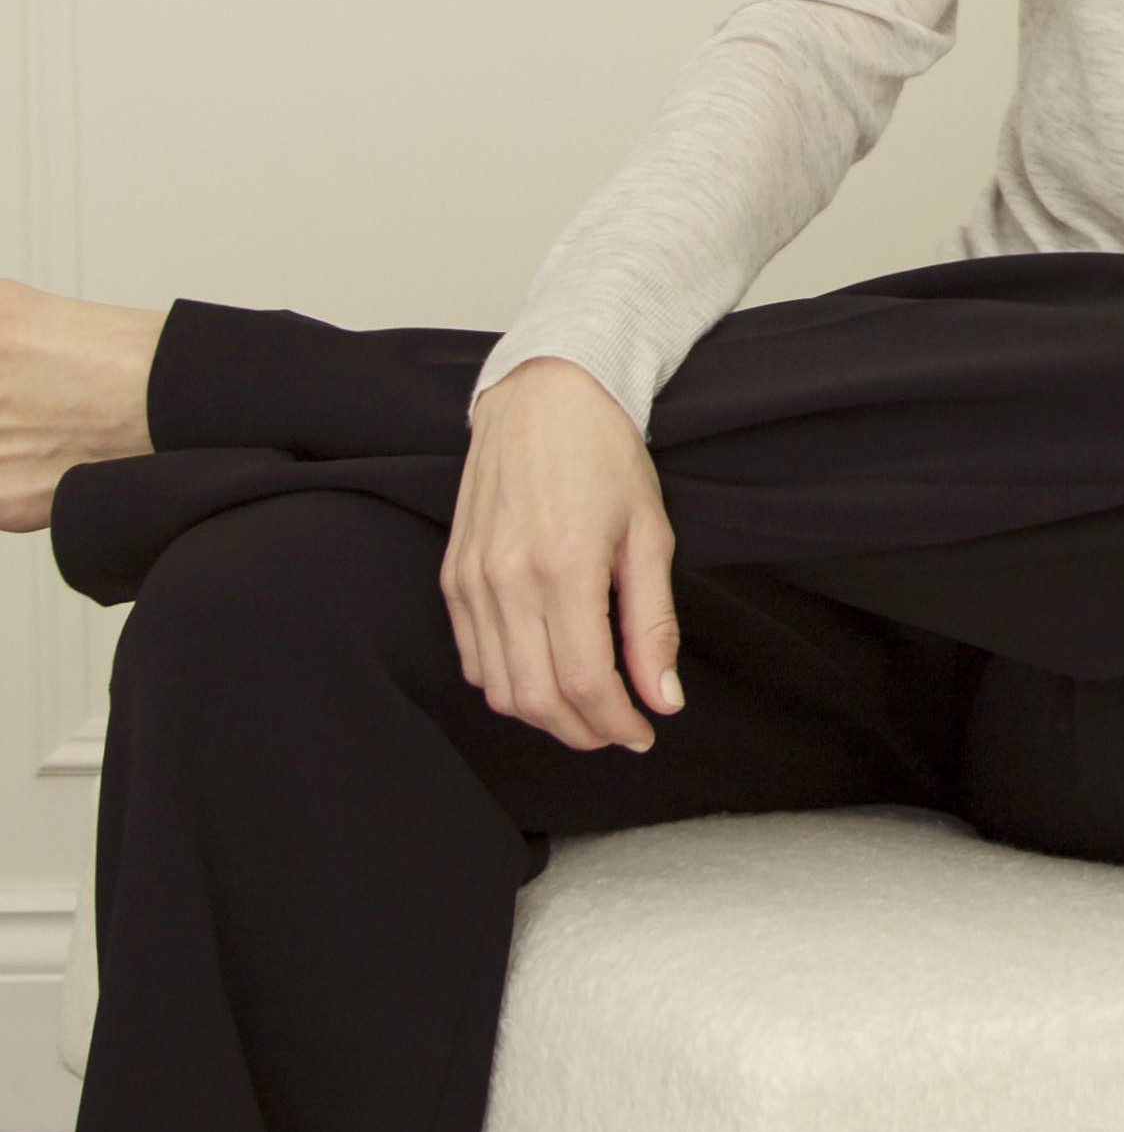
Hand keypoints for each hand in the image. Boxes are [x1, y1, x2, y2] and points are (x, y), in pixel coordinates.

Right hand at [446, 357, 685, 752]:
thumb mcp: (650, 536)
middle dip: (584, 730)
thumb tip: (664, 699)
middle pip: (538, 698)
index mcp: (563, 568)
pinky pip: (473, 658)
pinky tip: (547, 675)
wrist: (543, 398)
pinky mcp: (452, 577)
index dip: (617, 723)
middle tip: (622, 730)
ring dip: (546, 715)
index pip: (586, 682)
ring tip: (590, 710)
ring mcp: (471, 580)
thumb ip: (654, 625)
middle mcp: (506, 580)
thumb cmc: (606, 458)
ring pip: (500, 688)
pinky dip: (509, 684)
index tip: (645, 733)